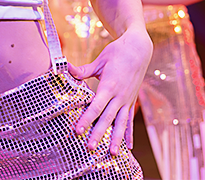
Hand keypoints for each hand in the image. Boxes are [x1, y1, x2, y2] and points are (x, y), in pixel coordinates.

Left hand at [68, 28, 151, 153]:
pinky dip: (129, 133)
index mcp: (109, 85)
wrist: (138, 49)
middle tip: (90, 147)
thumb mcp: (99, 60)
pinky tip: (128, 147)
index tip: (78, 130)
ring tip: (112, 154)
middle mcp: (120, 96)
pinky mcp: (131, 101)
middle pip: (107, 118)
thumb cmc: (117, 52)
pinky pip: (130, 120)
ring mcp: (127, 100)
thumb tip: (66, 67)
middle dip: (98, 134)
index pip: (96, 106)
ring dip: (116, 139)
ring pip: (121, 123)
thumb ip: (84, 70)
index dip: (87, 119)